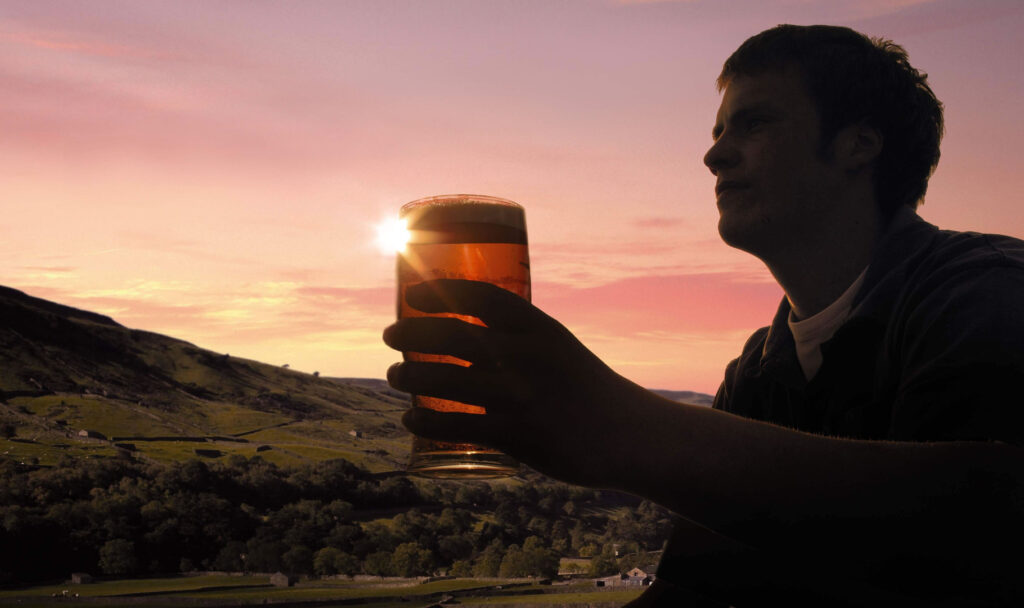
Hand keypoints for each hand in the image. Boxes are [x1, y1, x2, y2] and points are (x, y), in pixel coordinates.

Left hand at [383, 279, 641, 484]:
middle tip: (391, 336)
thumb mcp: (558, 346)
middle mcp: (527, 356)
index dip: (440, 291)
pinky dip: (425, 419)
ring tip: (396, 376)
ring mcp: (521, 396)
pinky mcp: (517, 434)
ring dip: (409, 375)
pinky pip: (457, 424)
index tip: (413, 295)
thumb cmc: (583, 386)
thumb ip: (517, 338)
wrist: (626, 433)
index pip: (480, 296)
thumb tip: (462, 334)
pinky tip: (410, 418)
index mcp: (539, 327)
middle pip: (452, 334)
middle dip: (411, 333)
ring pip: (445, 379)